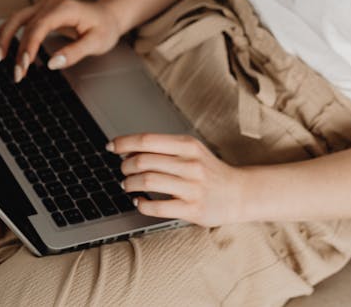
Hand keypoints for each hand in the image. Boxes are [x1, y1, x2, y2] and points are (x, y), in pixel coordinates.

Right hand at [0, 0, 123, 81]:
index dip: (28, 46)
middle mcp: (51, 4)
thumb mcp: (97, 43)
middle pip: (24, 23)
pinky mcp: (42, 11)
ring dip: (5, 37)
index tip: (24, 65)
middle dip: (16, 49)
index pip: (39, 27)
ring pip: (17, 19)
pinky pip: (20, 19)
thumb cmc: (105, 28)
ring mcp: (45, 5)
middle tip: (15, 73)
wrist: (109, 15)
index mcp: (64, 9)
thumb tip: (52, 63)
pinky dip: (8, 30)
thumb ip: (75, 52)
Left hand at [107, 133, 247, 226]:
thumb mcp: (191, 150)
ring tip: (127, 185)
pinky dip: (142, 204)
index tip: (111, 146)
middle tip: (123, 170)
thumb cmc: (209, 171)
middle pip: (143, 161)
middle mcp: (190, 164)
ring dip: (129, 184)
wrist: (239, 193)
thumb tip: (129, 149)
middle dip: (125, 166)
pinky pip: (157, 207)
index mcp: (188, 145)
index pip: (147, 140)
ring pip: (147, 182)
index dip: (124, 143)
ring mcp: (191, 187)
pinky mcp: (192, 209)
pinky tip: (139, 202)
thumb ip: (165, 148)